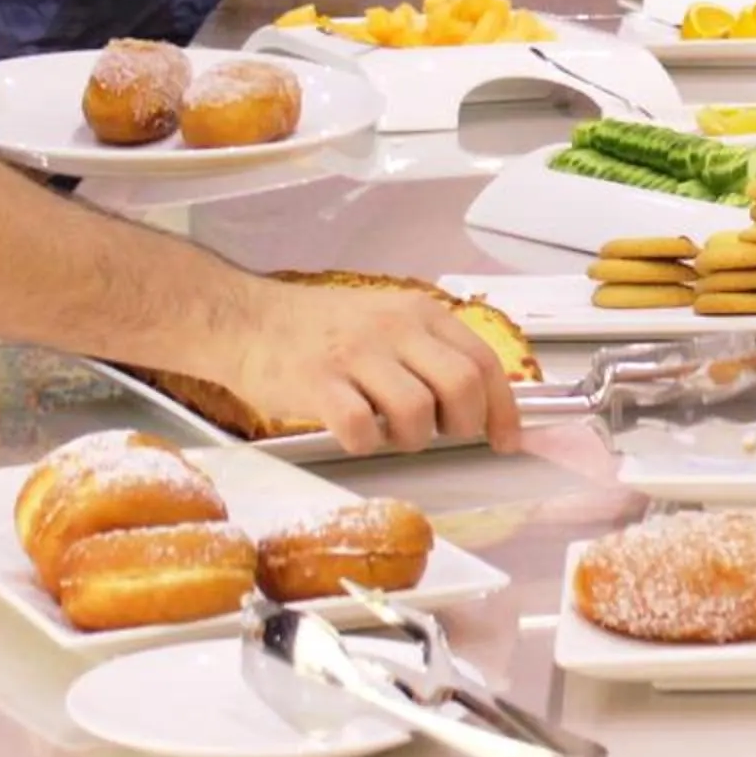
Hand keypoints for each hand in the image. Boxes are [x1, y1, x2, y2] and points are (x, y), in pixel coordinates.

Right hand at [228, 286, 520, 456]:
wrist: (248, 320)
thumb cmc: (322, 329)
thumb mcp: (388, 321)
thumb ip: (431, 351)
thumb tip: (480, 400)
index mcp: (419, 312)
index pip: (483, 362)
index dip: (504, 408)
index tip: (507, 439)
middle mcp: (394, 328)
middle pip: (462, 387)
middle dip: (462, 425)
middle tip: (440, 433)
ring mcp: (356, 354)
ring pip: (416, 412)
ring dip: (411, 439)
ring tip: (389, 430)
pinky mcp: (318, 383)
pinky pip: (361, 428)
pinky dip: (365, 443)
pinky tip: (354, 431)